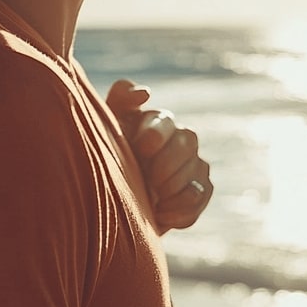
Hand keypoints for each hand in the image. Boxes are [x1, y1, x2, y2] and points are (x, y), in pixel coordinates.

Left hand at [106, 79, 211, 234]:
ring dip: (171, 187)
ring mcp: (194, 161)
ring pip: (197, 167)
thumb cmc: (107, 159)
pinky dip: (181, 209)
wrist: (116, 206)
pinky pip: (200, 195)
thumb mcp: (104, 129)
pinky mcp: (202, 188)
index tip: (141, 149)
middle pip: (187, 140)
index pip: (163, 119)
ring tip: (149, 199)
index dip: (154, 135)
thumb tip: (146, 93)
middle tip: (146, 180)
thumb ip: (121, 101)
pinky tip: (160, 213)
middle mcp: (179, 136)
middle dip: (165, 164)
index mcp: (154, 120)